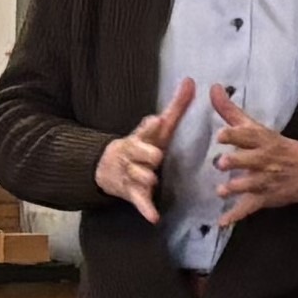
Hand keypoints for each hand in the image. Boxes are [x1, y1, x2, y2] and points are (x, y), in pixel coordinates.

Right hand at [96, 82, 198, 219]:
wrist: (107, 168)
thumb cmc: (143, 146)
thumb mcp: (158, 128)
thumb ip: (176, 107)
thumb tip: (190, 80)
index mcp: (141, 137)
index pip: (145, 131)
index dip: (150, 127)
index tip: (157, 122)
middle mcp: (134, 155)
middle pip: (143, 155)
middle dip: (148, 156)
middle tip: (155, 157)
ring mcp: (131, 175)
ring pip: (140, 177)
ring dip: (145, 178)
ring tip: (151, 179)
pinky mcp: (132, 194)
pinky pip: (140, 202)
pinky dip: (146, 209)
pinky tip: (154, 217)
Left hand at [209, 93, 297, 222]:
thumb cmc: (274, 145)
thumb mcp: (255, 127)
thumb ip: (230, 110)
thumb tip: (212, 87)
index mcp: (261, 140)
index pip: (248, 136)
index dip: (235, 135)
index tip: (221, 135)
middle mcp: (264, 160)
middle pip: (250, 160)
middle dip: (237, 162)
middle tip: (222, 163)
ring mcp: (264, 181)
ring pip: (250, 185)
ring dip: (236, 189)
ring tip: (222, 191)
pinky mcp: (264, 198)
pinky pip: (249, 208)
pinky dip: (236, 216)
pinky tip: (222, 223)